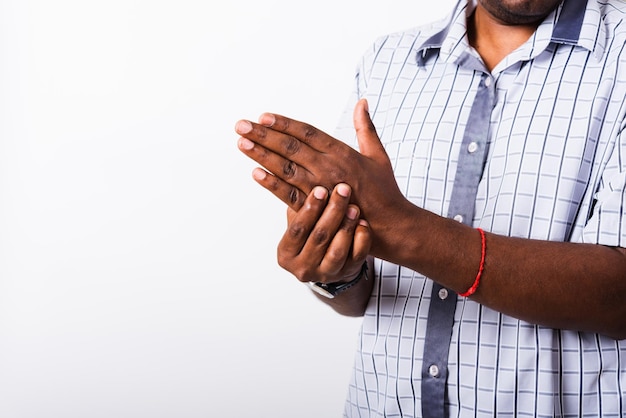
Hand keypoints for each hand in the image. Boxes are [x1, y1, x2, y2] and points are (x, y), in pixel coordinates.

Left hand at [235, 99, 410, 254]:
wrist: (392, 226)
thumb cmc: (385, 190)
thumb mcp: (377, 155)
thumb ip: (366, 128)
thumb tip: (362, 102)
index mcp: (342, 152)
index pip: (307, 132)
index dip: (284, 123)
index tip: (263, 116)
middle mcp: (330, 166)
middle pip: (291, 146)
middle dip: (263, 134)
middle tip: (240, 125)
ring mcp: (323, 187)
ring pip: (286, 167)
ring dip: (262, 154)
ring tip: (241, 143)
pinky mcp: (320, 208)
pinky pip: (291, 194)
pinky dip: (272, 184)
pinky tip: (255, 173)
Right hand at [278, 183, 370, 284]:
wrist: (328, 261)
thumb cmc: (310, 234)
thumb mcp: (298, 221)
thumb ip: (295, 204)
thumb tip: (289, 173)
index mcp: (286, 254)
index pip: (297, 230)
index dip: (309, 209)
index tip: (320, 189)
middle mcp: (304, 268)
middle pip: (319, 238)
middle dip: (332, 211)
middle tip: (343, 190)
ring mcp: (327, 273)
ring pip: (337, 250)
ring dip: (346, 225)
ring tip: (353, 206)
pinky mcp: (348, 272)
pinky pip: (357, 257)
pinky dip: (361, 239)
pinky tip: (363, 223)